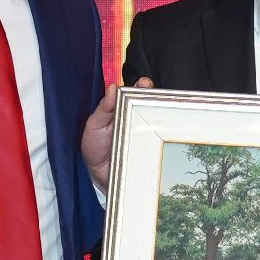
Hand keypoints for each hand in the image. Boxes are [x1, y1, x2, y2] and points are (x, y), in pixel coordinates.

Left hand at [82, 74, 154, 193]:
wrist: (98, 176)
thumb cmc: (95, 148)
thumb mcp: (94, 125)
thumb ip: (103, 108)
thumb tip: (113, 88)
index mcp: (123, 111)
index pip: (135, 95)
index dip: (142, 87)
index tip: (144, 83)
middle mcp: (137, 121)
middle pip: (151, 106)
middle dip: (156, 97)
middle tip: (154, 93)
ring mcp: (146, 136)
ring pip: (159, 123)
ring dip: (163, 115)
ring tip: (162, 108)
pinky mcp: (151, 151)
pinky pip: (160, 143)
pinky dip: (164, 138)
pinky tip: (165, 132)